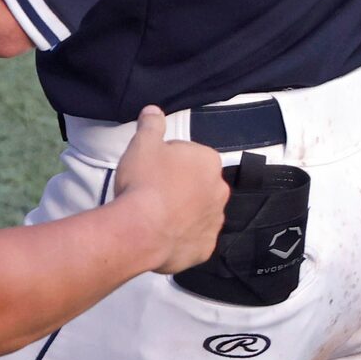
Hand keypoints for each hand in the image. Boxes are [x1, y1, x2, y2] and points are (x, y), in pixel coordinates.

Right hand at [112, 107, 232, 272]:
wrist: (141, 230)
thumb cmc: (144, 181)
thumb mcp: (142, 143)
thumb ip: (151, 125)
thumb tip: (154, 110)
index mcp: (208, 161)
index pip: (189, 154)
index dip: (168, 159)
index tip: (152, 168)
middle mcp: (219, 191)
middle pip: (198, 183)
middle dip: (180, 185)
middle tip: (153, 189)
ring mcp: (214, 222)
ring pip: (198, 211)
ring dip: (183, 211)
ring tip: (156, 214)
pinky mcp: (206, 249)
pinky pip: (194, 238)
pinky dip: (182, 236)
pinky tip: (163, 233)